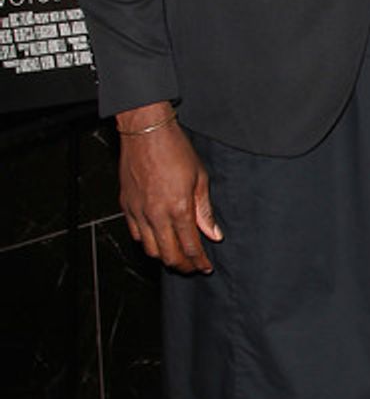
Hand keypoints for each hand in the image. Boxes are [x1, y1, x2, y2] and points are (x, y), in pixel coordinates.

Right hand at [116, 104, 221, 273]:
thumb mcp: (200, 178)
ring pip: (150, 249)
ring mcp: (138, 212)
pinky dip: (147, 242)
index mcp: (178, 208)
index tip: (206, 267)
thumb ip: (205, 211)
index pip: (191, 247)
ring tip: (177, 256)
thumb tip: (213, 234)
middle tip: (193, 267)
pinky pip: (135, 234)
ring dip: (165, 257)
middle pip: (169, 255)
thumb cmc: (175, 150)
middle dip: (184, 266)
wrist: (146, 132)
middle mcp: (156, 214)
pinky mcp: (126, 206)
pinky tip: (157, 239)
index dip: (200, 262)